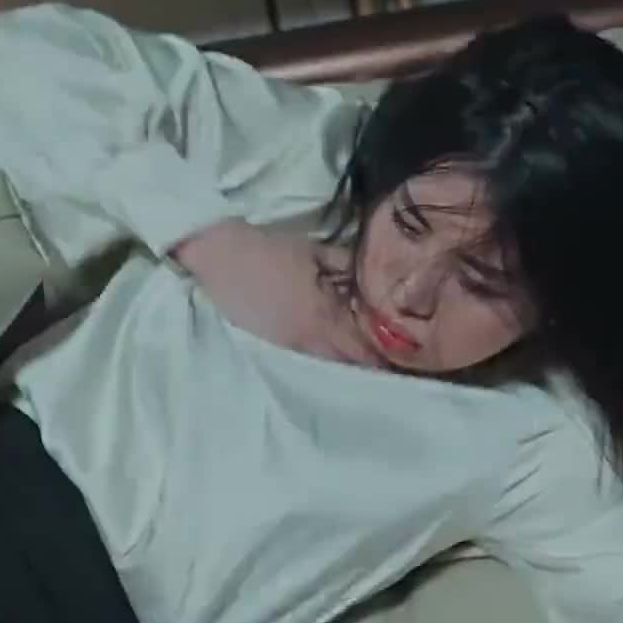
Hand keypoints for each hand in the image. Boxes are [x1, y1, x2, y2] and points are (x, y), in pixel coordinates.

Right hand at [171, 220, 381, 366]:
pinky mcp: (270, 351)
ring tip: (363, 370)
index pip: (361, 348)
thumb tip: (374, 284)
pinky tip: (330, 363)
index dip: (383, 356)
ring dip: (344, 369)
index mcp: (322, 316)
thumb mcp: (315, 252)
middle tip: (388, 368)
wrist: (219, 257)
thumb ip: (347, 269)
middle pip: (346, 366)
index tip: (402, 359)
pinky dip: (321, 365)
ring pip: (326, 369)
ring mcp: (287, 350)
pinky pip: (305, 365)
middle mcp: (308, 341)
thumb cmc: (269, 251)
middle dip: (367, 367)